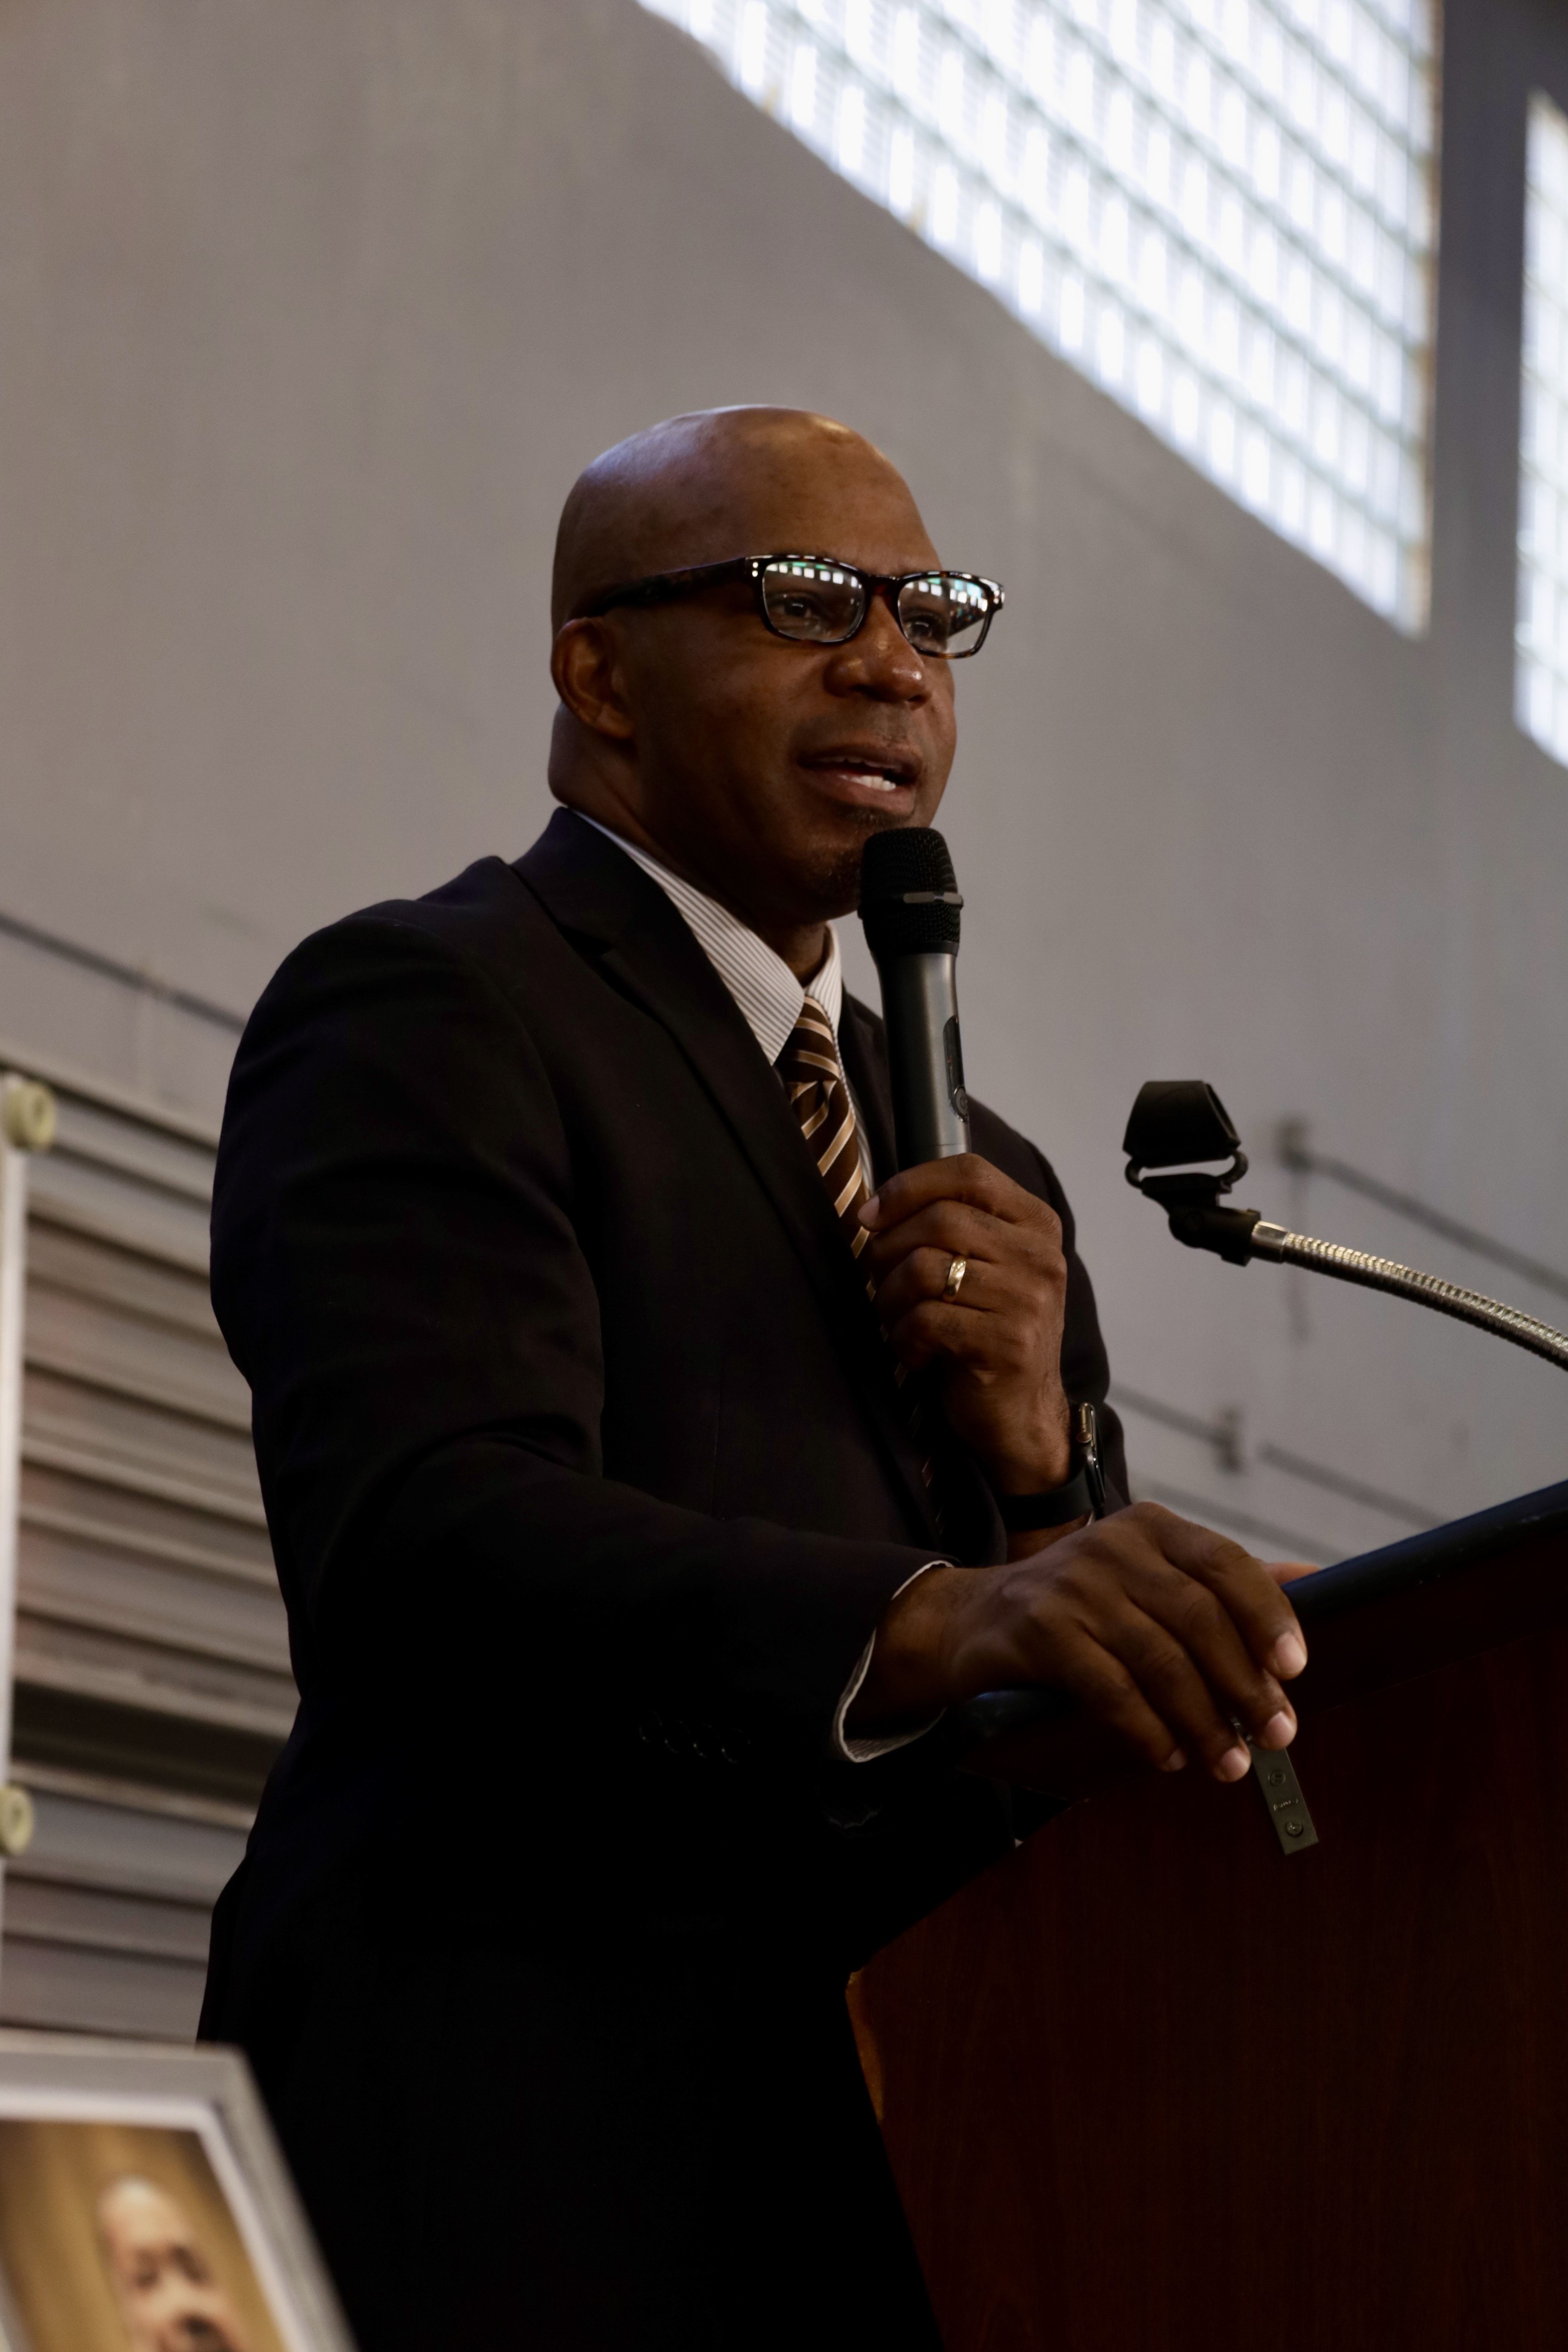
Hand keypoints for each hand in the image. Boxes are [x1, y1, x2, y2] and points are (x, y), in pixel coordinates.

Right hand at [848, 1502, 1314, 1782]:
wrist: (974, 1619)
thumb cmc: (1082, 1606)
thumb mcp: (1150, 1576)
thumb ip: (1225, 1581)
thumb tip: (1314, 1579)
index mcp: (1150, 1527)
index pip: (1226, 1563)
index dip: (1268, 1615)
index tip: (1296, 1668)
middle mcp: (1112, 1545)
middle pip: (1199, 1618)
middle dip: (1245, 1684)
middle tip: (1276, 1734)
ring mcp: (1072, 1585)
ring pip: (1159, 1659)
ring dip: (1203, 1720)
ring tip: (1229, 1762)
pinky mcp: (1039, 1630)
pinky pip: (1109, 1688)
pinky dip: (1146, 1728)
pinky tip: (1166, 1755)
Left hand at [859, 1155, 1070, 1496]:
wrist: (1024, 1417)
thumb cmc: (989, 1335)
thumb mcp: (986, 1269)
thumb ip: (953, 1228)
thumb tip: (876, 1208)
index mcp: (1038, 1225)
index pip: (970, 1173)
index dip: (911, 1185)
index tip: (872, 1214)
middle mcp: (1040, 1257)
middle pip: (941, 1219)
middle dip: (890, 1249)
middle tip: (880, 1281)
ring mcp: (1029, 1300)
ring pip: (925, 1269)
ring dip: (891, 1298)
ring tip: (898, 1321)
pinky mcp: (1007, 1344)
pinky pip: (925, 1320)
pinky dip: (904, 1339)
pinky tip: (916, 1353)